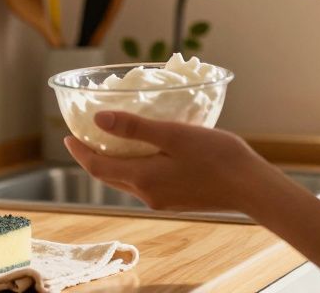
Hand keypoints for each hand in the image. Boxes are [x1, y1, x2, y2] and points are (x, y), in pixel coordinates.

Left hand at [63, 111, 271, 212]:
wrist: (252, 187)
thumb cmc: (217, 156)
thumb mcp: (173, 135)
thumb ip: (135, 128)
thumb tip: (98, 120)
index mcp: (143, 179)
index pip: (97, 167)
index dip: (79, 151)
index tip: (67, 136)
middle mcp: (148, 194)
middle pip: (109, 176)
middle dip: (93, 157)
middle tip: (83, 137)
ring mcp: (163, 200)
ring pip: (127, 180)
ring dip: (114, 162)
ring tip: (110, 140)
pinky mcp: (177, 200)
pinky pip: (145, 182)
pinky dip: (135, 167)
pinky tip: (144, 153)